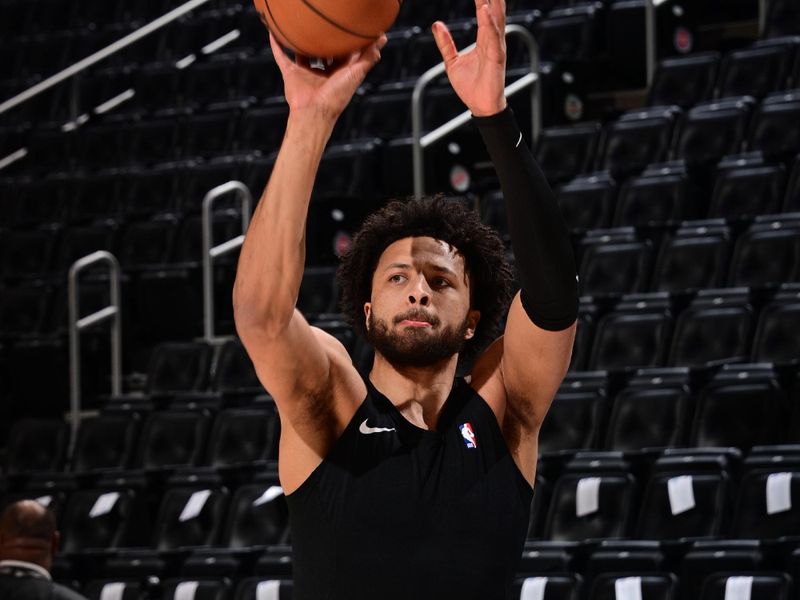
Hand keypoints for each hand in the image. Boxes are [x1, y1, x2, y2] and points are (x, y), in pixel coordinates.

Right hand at [270, 34, 386, 123]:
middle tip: (325, 21)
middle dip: (325, 40)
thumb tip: (382, 38)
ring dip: (301, 41)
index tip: (350, 27)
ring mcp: (306, 73)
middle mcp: (323, 72)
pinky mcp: (291, 74)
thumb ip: (368, 57)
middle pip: (324, 52)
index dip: (348, 42)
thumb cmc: (337, 96)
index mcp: (340, 73)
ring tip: (299, 24)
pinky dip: (276, 45)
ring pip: (303, 53)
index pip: (345, 54)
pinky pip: (281, 56)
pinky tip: (273, 31)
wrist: (314, 112)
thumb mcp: (356, 73)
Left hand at [432, 0, 506, 116]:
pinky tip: (485, 9)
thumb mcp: (452, 62)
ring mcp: (496, 48)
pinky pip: (493, 36)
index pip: (484, 13)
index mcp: (485, 40)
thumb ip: (446, 43)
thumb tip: (437, 24)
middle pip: (494, 11)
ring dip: (492, 3)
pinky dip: (489, 22)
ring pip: (495, 19)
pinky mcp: (496, 58)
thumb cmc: (470, 86)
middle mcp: (493, 40)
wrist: (480, 106)